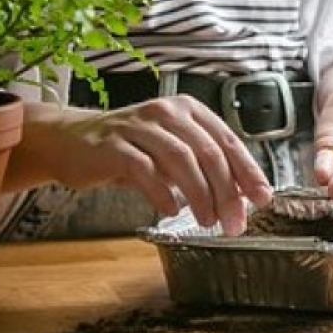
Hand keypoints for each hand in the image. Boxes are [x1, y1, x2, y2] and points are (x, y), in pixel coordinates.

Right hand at [37, 97, 273, 234]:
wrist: (70, 141)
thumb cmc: (128, 149)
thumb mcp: (170, 154)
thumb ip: (203, 170)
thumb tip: (241, 199)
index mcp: (188, 110)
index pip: (228, 140)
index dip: (248, 171)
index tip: (262, 198)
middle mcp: (166, 112)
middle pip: (208, 152)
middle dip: (227, 192)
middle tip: (234, 221)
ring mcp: (137, 126)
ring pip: (181, 159)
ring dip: (199, 195)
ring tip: (207, 220)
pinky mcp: (112, 145)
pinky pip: (143, 168)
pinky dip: (161, 192)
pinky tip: (169, 211)